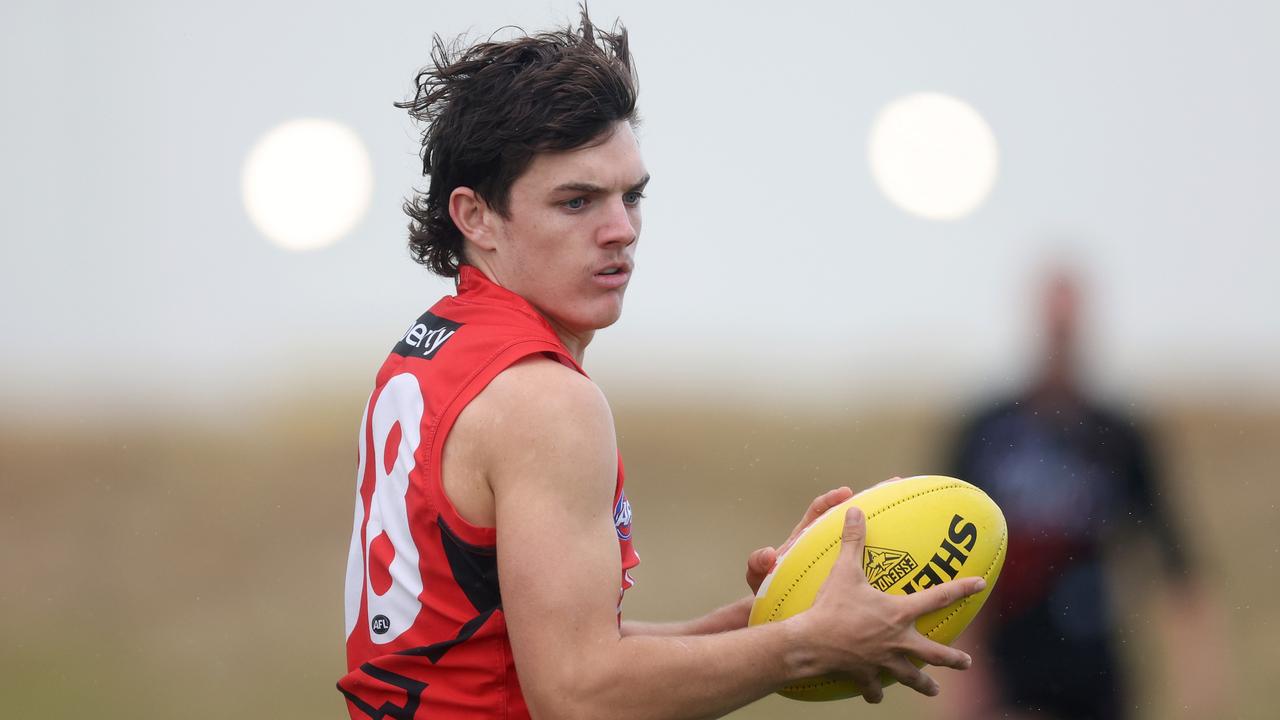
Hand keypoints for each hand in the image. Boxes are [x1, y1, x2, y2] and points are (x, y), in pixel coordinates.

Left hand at [746, 479, 906, 593]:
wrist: (775, 612)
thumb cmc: (767, 590)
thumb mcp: (759, 576)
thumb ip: (758, 562)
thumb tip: (769, 553)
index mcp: (804, 539)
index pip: (818, 513)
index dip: (830, 501)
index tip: (846, 493)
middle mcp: (822, 544)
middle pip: (848, 516)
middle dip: (871, 498)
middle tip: (893, 486)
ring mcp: (836, 559)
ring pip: (865, 537)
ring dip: (887, 523)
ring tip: (913, 511)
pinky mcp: (848, 575)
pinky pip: (870, 564)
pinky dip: (889, 559)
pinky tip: (911, 563)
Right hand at [797, 505, 985, 703]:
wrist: (813, 643)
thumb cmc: (832, 607)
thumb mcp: (844, 571)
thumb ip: (853, 541)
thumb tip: (855, 511)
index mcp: (899, 613)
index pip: (938, 597)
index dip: (962, 589)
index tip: (981, 584)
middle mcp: (898, 640)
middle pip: (934, 653)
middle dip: (953, 659)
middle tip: (967, 662)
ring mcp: (884, 661)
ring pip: (911, 677)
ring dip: (924, 685)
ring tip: (933, 690)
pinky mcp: (866, 676)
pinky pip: (874, 688)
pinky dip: (875, 692)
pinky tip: (876, 695)